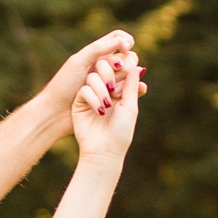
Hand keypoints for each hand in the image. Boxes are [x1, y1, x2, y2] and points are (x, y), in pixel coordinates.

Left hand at [37, 30, 135, 135]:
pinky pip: (129, 90)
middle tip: (117, 70)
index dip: (126, 40)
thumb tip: (121, 40)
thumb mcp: (78, 62)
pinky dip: (136, 89)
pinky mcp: (111, 97)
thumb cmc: (64, 84)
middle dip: (126, 63)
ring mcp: (108, 82)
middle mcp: (104, 66)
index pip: (118, 38)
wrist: (56, 111)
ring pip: (129, 74)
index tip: (125, 48)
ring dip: (129, 77)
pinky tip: (140, 90)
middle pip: (127, 57)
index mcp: (96, 54)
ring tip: (117, 87)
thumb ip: (98, 49)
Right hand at [71, 46, 144, 164]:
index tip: (125, 80)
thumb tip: (138, 66)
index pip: (119, 70)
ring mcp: (91, 95)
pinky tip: (99, 111)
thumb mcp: (130, 106)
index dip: (121, 70)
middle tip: (116, 92)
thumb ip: (131, 86)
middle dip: (111, 77)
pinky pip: (84, 90)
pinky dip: (93, 98)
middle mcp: (104, 90)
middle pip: (104, 68)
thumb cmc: (120, 131)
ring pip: (93, 77)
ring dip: (102, 89)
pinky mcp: (79, 102)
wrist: (103, 150)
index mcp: (119, 91)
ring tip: (107, 106)